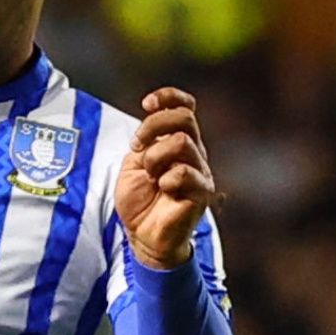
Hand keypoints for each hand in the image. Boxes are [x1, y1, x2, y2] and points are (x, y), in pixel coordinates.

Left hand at [115, 87, 216, 269]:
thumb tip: (151, 124)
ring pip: (181, 142)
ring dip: (155, 157)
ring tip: (151, 176)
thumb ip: (144, 142)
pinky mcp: (203, 191)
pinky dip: (167, 179)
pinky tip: (163, 190)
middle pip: (184, 117)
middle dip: (153, 126)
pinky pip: (186, 172)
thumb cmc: (139, 202)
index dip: (168, 97)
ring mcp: (200, 170)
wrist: (143, 236)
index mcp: (177, 141)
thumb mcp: (132, 164)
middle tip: (137, 147)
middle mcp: (193, 152)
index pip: (184, 106)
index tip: (147, 104)